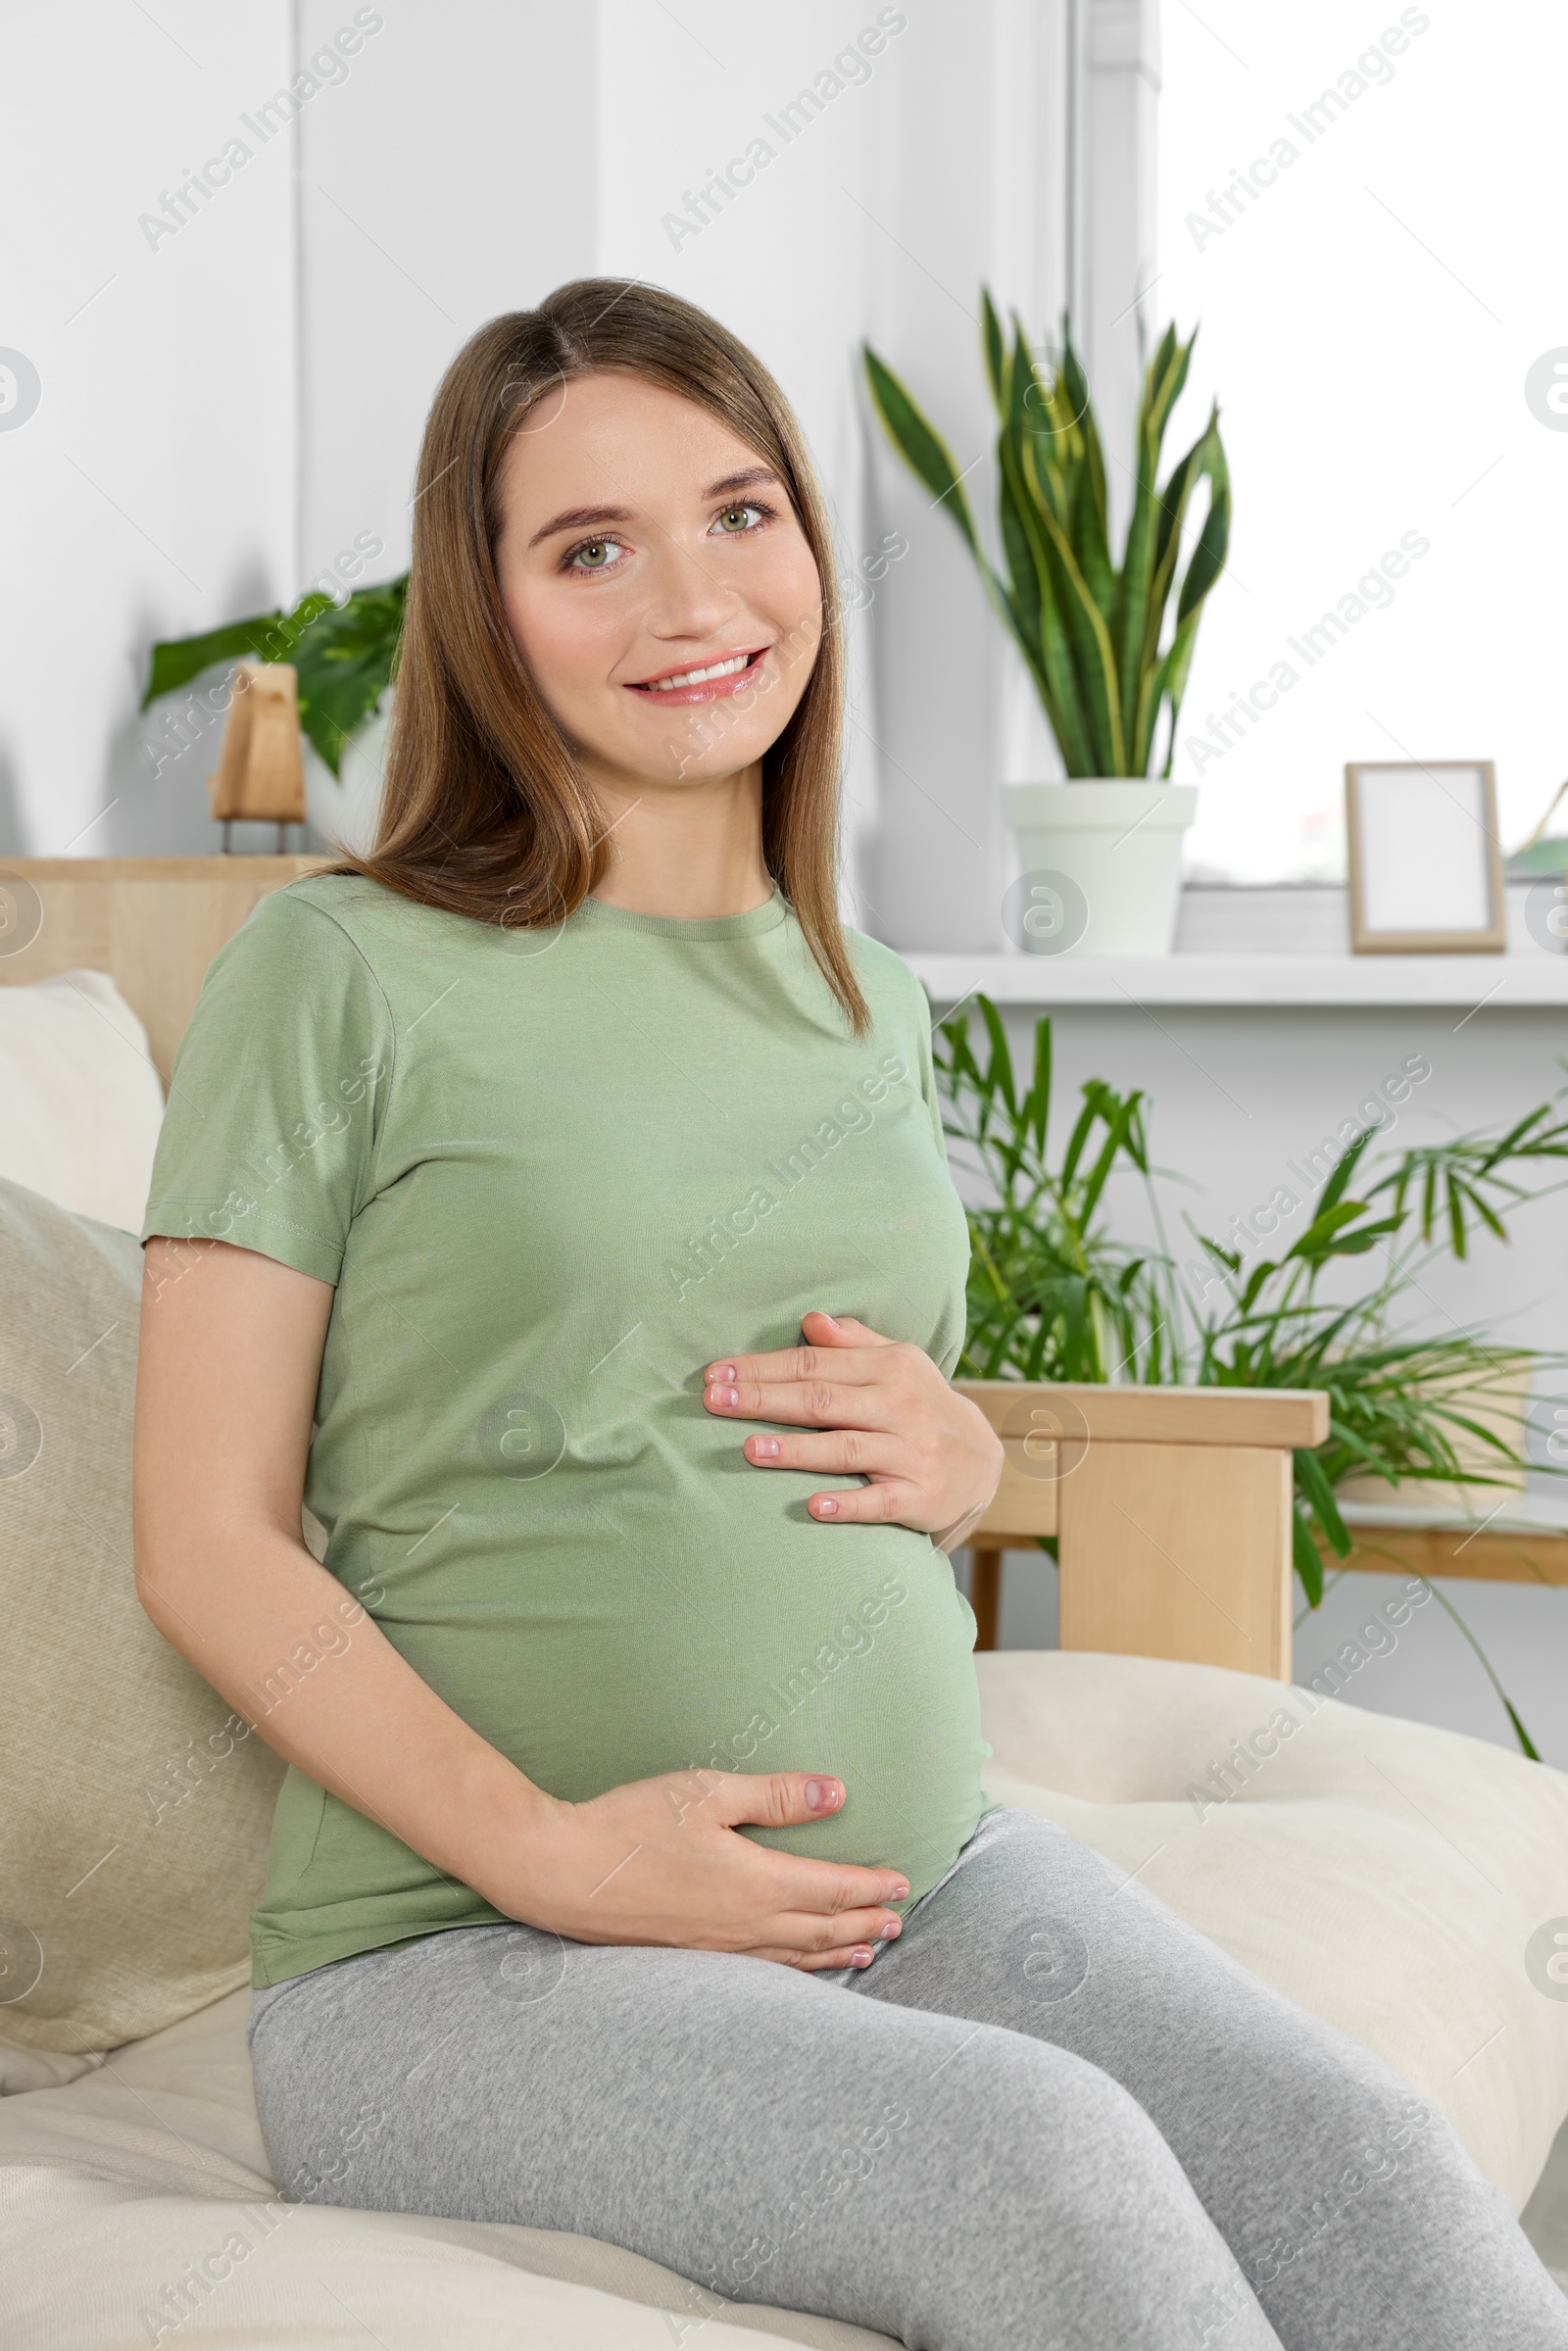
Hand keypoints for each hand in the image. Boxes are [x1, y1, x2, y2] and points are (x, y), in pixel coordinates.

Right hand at [514, 1767, 910, 1970]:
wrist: (562, 1872)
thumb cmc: (631, 1823)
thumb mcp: (708, 1793)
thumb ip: (775, 1795)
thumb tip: (837, 1793)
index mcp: (756, 1883)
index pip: (831, 1888)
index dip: (871, 1887)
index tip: (902, 1884)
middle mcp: (744, 1925)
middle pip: (821, 1928)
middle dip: (864, 1923)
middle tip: (899, 1921)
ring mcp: (717, 1948)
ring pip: (794, 1956)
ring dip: (836, 1952)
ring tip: (866, 1951)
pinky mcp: (690, 1957)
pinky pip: (761, 1970)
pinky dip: (794, 1969)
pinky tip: (795, 1966)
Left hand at [704, 1311, 1002, 1549]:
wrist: (982, 1461)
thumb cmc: (919, 1404)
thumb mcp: (897, 1362)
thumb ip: (851, 1342)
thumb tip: (811, 1319)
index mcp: (889, 1367)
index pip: (814, 1363)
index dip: (762, 1368)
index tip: (716, 1374)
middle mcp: (900, 1406)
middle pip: (822, 1401)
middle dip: (764, 1399)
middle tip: (714, 1401)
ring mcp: (911, 1452)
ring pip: (846, 1448)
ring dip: (797, 1450)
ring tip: (749, 1449)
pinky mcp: (919, 1496)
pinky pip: (879, 1501)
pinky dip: (847, 1504)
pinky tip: (814, 1506)